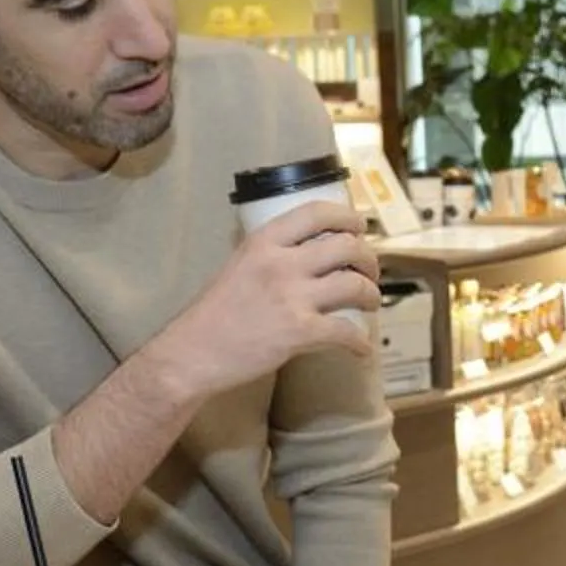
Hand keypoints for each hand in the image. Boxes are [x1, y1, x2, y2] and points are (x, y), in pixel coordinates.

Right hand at [157, 203, 378, 395]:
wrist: (193, 352)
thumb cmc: (214, 313)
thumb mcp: (238, 265)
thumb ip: (271, 255)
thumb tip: (307, 252)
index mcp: (264, 241)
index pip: (316, 212)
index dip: (348, 217)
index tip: (360, 227)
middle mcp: (281, 262)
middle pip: (346, 246)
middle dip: (368, 259)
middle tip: (369, 271)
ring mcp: (292, 297)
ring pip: (355, 285)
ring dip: (371, 295)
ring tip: (371, 303)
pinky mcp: (299, 331)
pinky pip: (346, 332)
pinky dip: (360, 342)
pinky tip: (361, 348)